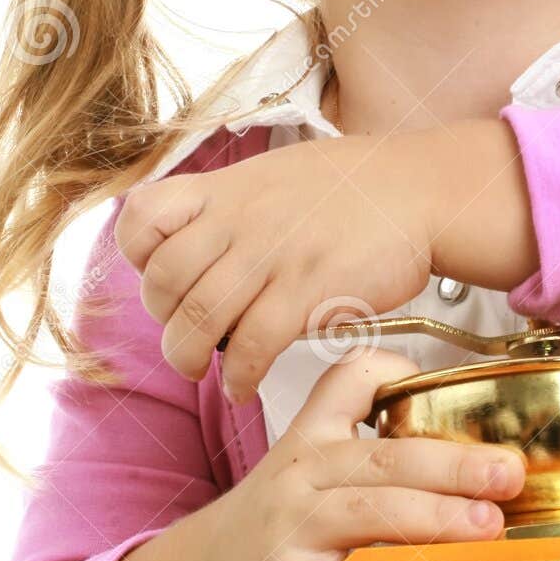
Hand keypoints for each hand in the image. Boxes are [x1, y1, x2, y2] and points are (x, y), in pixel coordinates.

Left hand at [114, 133, 437, 401]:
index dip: (138, 258)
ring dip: (187, 357)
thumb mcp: (277, 174)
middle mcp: (241, 220)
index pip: (143, 218)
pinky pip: (251, 346)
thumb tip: (203, 240)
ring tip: (202, 371)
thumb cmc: (357, 187)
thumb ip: (234, 205)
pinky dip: (237, 376)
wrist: (422, 191)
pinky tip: (242, 387)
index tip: (160, 277)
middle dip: (164, 320)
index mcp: (229, 188)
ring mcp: (273, 255)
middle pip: (162, 281)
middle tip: (186, 335)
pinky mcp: (308, 291)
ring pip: (197, 318)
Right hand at [222, 348, 525, 560]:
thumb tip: (473, 441)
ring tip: (484, 530)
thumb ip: (377, 436)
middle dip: (454, 465)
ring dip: (430, 520)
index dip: (398, 374)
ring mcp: (290, 530)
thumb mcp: (318, 456)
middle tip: (507, 476)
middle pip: (383, 459)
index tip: (458, 390)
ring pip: (363, 515)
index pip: (352, 383)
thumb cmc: (288, 513)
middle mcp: (302, 474)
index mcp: (317, 435)